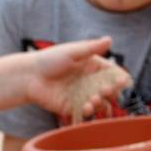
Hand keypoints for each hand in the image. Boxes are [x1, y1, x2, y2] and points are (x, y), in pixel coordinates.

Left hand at [10, 37, 126, 118]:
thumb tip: (110, 39)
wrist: (28, 77)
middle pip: (110, 90)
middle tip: (105, 90)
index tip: (122, 82)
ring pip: (101, 102)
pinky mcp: (74, 107)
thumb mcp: (72, 52)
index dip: (120, 79)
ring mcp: (82, 95)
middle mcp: (90, 81)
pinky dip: (90, 111)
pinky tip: (86, 108)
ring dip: (101, 103)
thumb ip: (91, 48)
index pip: (113, 74)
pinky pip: (87, 111)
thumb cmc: (49, 60)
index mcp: (92, 66)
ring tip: (93, 100)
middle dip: (111, 92)